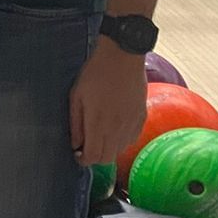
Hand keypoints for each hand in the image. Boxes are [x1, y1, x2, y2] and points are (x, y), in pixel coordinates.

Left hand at [69, 39, 148, 166]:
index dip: (83, 160)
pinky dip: (121, 140)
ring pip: (120, 150)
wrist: (123, 57)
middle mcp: (117, 129)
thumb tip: (75, 144)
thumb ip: (75, 123)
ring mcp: (132, 124)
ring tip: (98, 135)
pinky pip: (132, 139)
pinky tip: (113, 128)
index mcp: (99, 124)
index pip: (93, 156)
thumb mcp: (76, 96)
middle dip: (94, 157)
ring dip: (108, 149)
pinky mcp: (142, 118)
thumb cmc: (95, 74)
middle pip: (107, 158)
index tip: (76, 153)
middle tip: (85, 146)